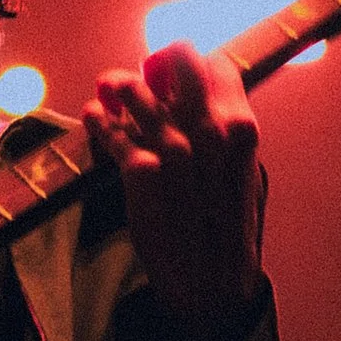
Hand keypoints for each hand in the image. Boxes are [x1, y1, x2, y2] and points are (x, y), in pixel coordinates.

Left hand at [83, 42, 263, 340]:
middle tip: (146, 72)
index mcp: (240, 128)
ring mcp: (170, 147)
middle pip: (176, 59)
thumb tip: (207, 100)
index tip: (180, 72)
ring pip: (132, 88)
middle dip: (157, 60)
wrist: (210, 281)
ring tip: (110, 89)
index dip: (196, 63)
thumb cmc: (229, 229)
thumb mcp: (246, 174)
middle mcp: (205, 129)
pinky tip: (94, 117)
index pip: (218, 66)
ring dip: (116, 83)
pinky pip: (107, 127)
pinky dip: (97, 118)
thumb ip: (228, 134)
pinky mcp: (138, 169)